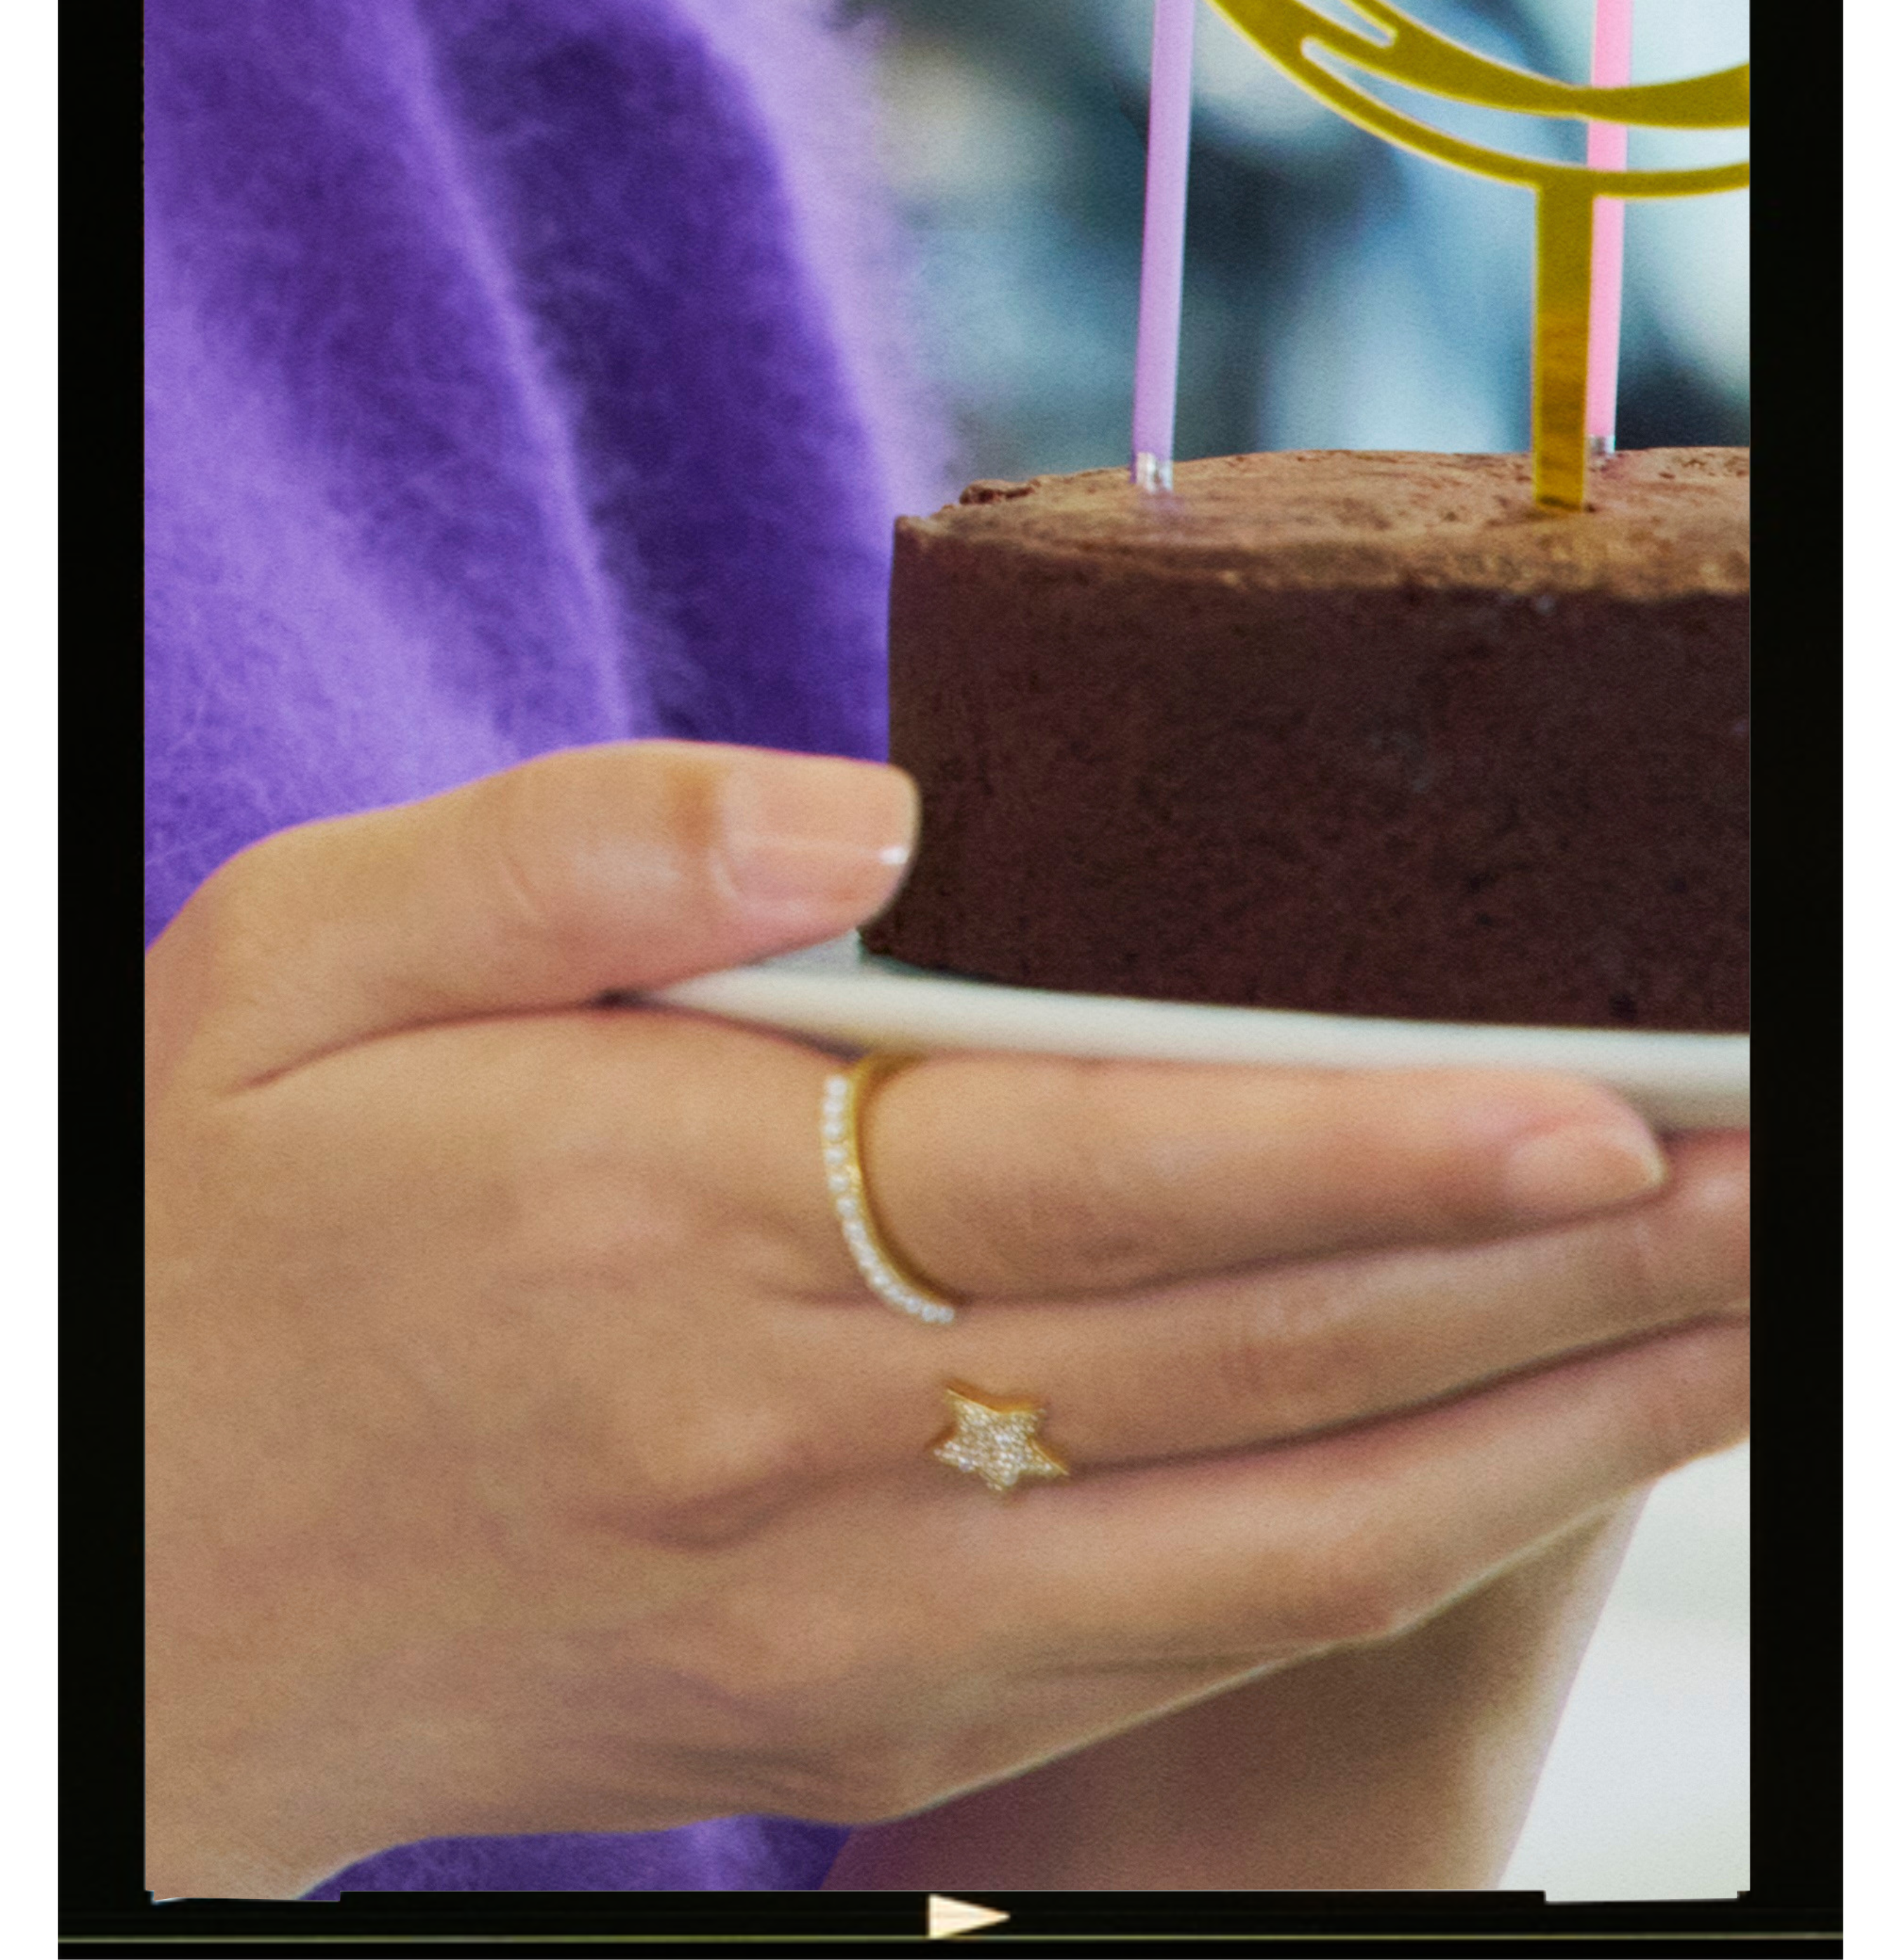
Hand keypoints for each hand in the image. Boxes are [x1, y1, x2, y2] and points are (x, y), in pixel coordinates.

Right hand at [146, 742, 1746, 1896]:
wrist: (131, 1595)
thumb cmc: (219, 1236)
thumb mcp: (301, 962)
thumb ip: (587, 854)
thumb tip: (871, 822)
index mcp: (672, 1227)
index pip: (1093, 1178)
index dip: (1361, 1146)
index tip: (1596, 1103)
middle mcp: (796, 1445)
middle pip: (1248, 1359)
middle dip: (1545, 1278)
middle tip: (1765, 1185)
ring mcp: (850, 1616)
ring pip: (1273, 1537)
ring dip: (1536, 1434)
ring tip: (1737, 1328)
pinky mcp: (863, 1714)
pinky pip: (1183, 1639)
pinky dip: (1389, 1555)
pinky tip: (1519, 1465)